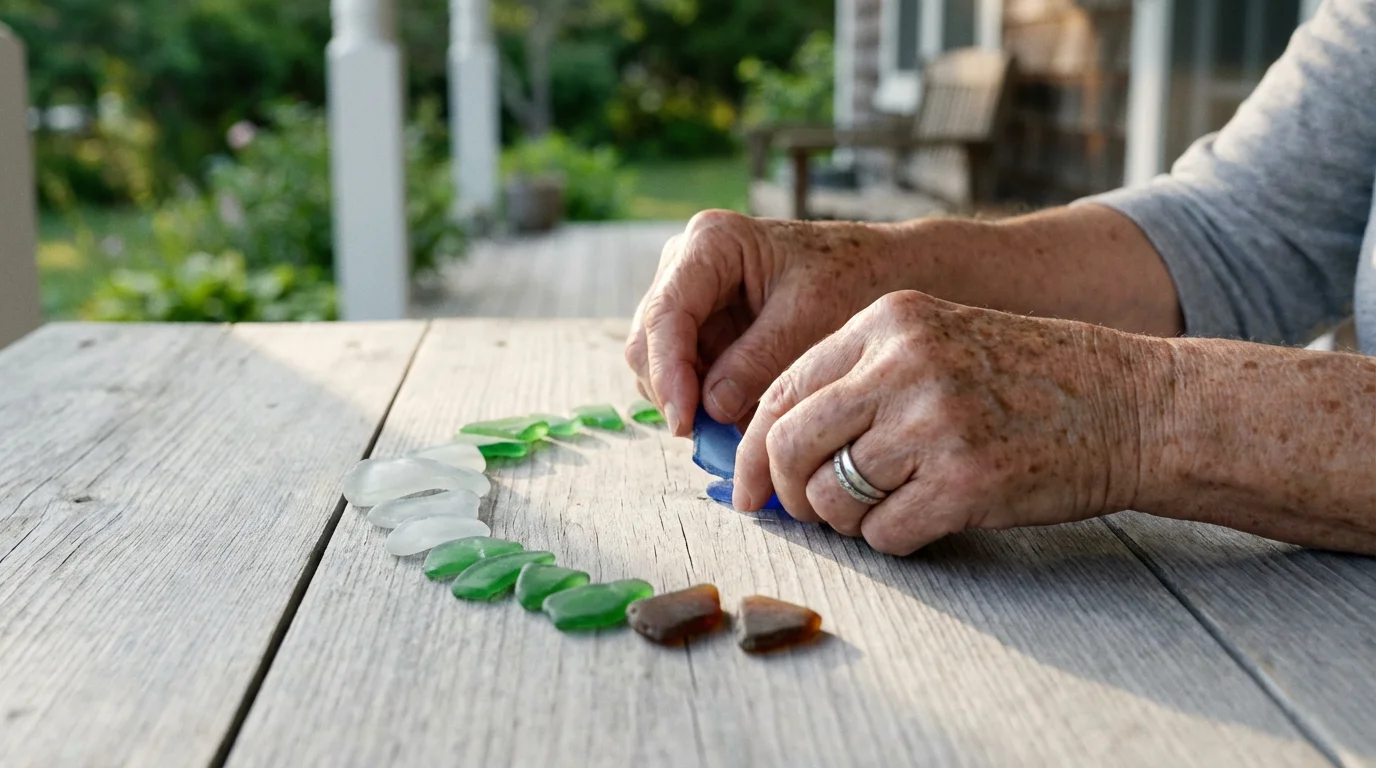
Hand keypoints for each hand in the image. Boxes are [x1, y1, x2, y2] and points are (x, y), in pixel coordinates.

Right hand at [625, 210, 911, 434]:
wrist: (878, 272)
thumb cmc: (852, 279)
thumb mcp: (810, 319)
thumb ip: (757, 361)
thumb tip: (710, 408)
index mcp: (711, 242)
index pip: (666, 314)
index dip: (668, 373)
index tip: (685, 422)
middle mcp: (686, 265)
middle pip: (648, 341)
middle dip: (673, 392)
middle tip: (710, 439)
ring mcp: (688, 296)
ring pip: (657, 363)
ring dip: (686, 401)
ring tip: (733, 432)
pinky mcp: (698, 326)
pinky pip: (682, 373)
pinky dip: (701, 401)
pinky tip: (737, 418)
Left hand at [733, 290, 1164, 554]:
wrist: (1138, 404)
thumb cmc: (1032, 381)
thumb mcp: (940, 344)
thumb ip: (861, 380)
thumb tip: (775, 449)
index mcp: (888, 320)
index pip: (782, 390)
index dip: (752, 450)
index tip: (749, 490)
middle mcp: (904, 364)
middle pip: (789, 444)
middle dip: (787, 493)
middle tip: (808, 513)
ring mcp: (936, 422)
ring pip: (831, 496)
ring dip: (846, 520)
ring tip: (889, 508)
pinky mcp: (967, 481)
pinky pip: (884, 533)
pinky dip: (893, 540)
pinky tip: (930, 519)